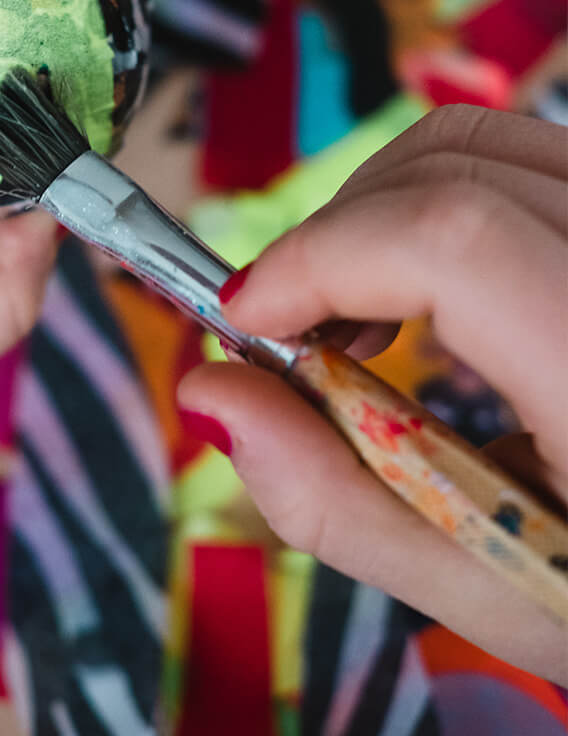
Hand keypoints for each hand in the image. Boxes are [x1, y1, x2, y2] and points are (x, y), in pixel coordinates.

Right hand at [179, 105, 567, 680]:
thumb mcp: (497, 593)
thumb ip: (339, 500)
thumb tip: (210, 396)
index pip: (453, 240)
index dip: (319, 257)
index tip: (243, 320)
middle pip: (457, 166)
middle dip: (336, 234)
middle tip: (287, 332)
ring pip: (489, 142)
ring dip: (384, 208)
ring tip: (355, 319)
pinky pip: (525, 159)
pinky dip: (444, 200)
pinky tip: (433, 295)